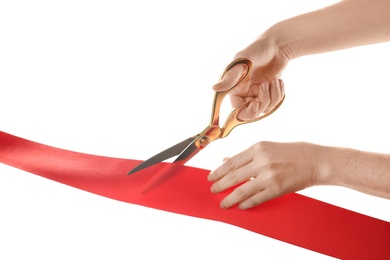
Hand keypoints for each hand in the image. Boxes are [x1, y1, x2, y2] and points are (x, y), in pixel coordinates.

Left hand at [208, 142, 324, 209]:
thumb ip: (248, 155)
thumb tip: (227, 160)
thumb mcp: (269, 146)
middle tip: (213, 190)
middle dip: (220, 185)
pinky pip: (256, 198)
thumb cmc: (294, 152)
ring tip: (223, 203)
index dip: (219, 171)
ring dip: (230, 198)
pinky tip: (241, 206)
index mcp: (258, 148)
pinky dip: (246, 203)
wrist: (318, 161)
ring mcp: (269, 176)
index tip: (211, 177)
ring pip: (242, 190)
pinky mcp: (277, 189)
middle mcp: (262, 161)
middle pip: (233, 176)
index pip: (232, 161)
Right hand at [212, 36, 288, 119]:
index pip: (237, 109)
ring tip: (274, 81)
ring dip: (273, 95)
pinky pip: (274, 102)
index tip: (256, 104)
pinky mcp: (269, 92)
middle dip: (262, 103)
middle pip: (252, 112)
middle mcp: (245, 93)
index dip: (247, 111)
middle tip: (266, 87)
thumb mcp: (242, 62)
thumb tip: (214, 88)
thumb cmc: (257, 49)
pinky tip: (279, 81)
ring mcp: (257, 93)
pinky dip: (279, 93)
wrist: (277, 45)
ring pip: (265, 108)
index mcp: (235, 88)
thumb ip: (230, 77)